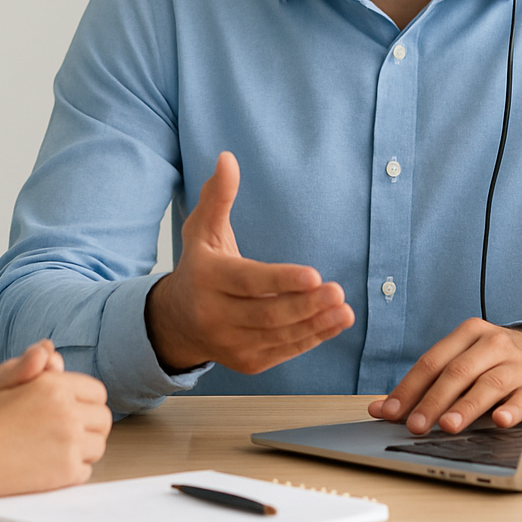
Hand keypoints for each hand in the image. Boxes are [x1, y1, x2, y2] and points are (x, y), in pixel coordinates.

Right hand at [0, 347, 110, 498]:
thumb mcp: (1, 379)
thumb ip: (29, 362)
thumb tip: (49, 350)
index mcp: (56, 385)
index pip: (98, 393)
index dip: (86, 402)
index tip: (72, 410)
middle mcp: (68, 411)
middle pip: (104, 420)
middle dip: (89, 426)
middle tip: (66, 432)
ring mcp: (70, 442)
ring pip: (98, 446)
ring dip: (83, 448)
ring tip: (55, 448)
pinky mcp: (67, 471)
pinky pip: (86, 470)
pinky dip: (72, 470)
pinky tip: (50, 465)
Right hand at [144, 151, 354, 372]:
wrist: (178, 320)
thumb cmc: (200, 266)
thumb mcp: (202, 229)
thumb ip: (218, 196)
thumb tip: (228, 159)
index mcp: (206, 278)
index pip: (247, 281)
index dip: (281, 280)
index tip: (314, 274)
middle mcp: (213, 315)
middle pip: (266, 314)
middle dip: (306, 305)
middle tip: (338, 291)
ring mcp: (229, 344)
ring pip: (278, 336)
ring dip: (315, 324)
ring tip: (344, 310)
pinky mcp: (246, 363)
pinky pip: (283, 352)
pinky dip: (311, 339)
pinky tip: (333, 323)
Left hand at [367, 318, 521, 433]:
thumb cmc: (491, 359)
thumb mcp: (460, 358)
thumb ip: (424, 382)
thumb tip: (382, 409)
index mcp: (468, 332)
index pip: (432, 361)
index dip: (409, 387)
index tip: (390, 411)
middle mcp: (493, 344)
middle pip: (457, 372)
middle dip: (433, 401)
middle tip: (415, 425)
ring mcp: (516, 364)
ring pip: (488, 385)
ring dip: (466, 407)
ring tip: (448, 426)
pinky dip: (511, 410)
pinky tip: (500, 421)